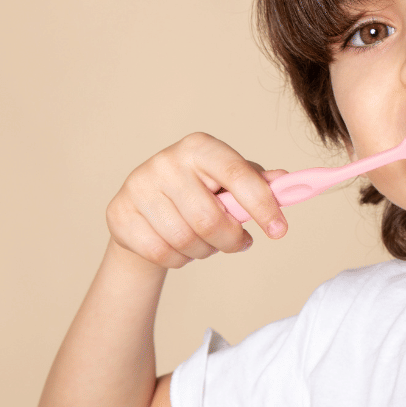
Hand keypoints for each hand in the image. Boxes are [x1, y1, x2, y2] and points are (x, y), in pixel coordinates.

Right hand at [106, 132, 289, 268]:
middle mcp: (166, 161)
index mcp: (200, 147)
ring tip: (208, 242)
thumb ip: (256, 182)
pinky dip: (180, 259)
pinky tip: (182, 248)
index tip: (279, 230)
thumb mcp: (228, 181)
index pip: (237, 174)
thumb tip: (285, 180)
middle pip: (210, 218)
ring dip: (206, 250)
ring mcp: (139, 186)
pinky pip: (161, 252)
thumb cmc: (197, 192)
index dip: (262, 204)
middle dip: (232, 240)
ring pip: (186, 240)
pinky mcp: (120, 213)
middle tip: (240, 243)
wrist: (144, 209)